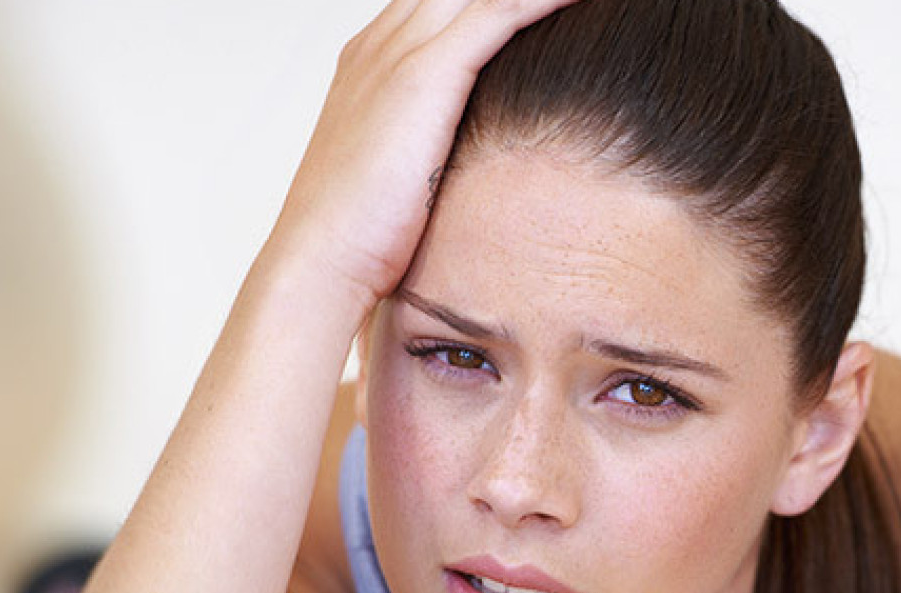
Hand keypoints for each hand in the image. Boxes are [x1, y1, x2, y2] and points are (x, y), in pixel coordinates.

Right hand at [263, 0, 580, 305]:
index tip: (529, 14)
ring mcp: (400, 54)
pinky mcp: (427, 73)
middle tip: (564, 2)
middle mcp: (381, 45)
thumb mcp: (397, 175)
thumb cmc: (360, 237)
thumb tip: (465, 165)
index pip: (435, 6)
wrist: (322, 259)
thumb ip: (428, 148)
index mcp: (370, 64)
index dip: (480, 7)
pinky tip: (579, 0)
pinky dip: (541, 2)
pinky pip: (499, 13)